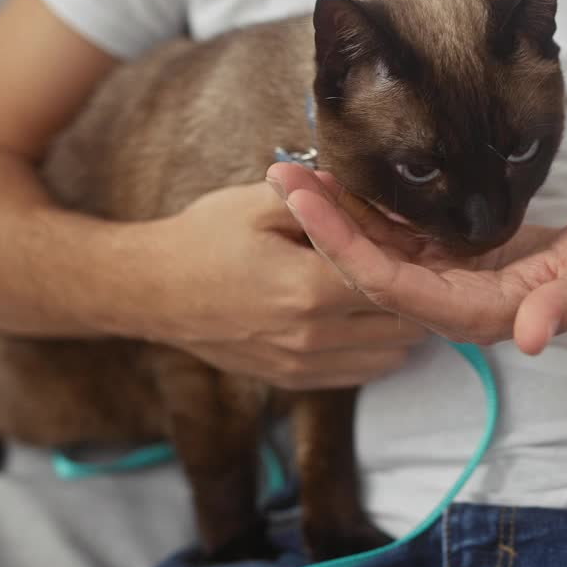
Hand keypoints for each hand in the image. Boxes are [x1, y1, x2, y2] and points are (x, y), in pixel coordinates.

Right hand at [135, 180, 427, 388]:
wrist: (153, 289)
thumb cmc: (203, 239)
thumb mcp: (258, 202)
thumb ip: (319, 196)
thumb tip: (363, 186)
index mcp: (310, 289)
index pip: (394, 277)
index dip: (410, 255)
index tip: (413, 237)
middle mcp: (314, 337)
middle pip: (404, 322)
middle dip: (412, 290)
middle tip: (409, 262)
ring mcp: (305, 364)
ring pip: (391, 354)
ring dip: (398, 322)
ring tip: (386, 287)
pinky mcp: (295, 379)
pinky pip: (362, 372)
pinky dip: (375, 347)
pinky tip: (362, 315)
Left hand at [267, 163, 566, 354]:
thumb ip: (564, 308)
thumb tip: (532, 336)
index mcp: (470, 313)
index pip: (386, 285)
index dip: (341, 245)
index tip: (302, 202)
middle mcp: (443, 302)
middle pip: (364, 266)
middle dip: (320, 223)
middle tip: (278, 173)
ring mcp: (442, 279)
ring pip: (372, 249)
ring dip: (332, 212)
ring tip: (291, 167)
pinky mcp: (446, 256)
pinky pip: (392, 234)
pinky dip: (363, 206)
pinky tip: (337, 175)